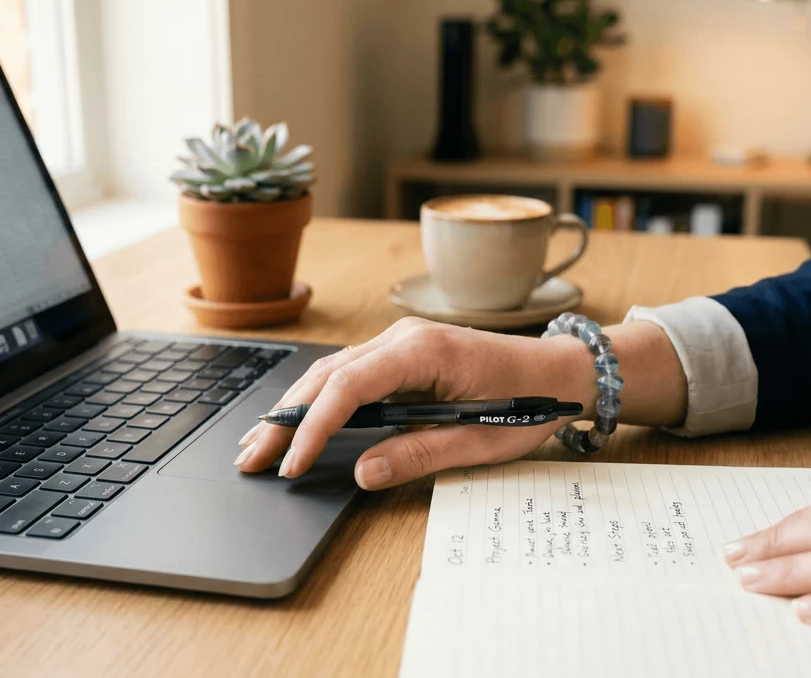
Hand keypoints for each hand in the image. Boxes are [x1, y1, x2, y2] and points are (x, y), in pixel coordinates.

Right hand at [234, 316, 685, 489]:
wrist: (561, 371)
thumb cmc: (529, 402)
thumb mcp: (480, 440)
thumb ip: (421, 453)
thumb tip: (363, 473)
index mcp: (424, 352)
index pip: (350, 387)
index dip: (314, 428)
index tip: (290, 463)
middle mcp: (404, 338)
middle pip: (327, 377)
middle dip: (284, 419)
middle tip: (249, 457)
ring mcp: (400, 342)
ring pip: (332, 372)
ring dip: (293, 407)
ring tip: (258, 442)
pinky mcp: (402, 354)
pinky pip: (349, 374)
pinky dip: (318, 399)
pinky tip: (297, 420)